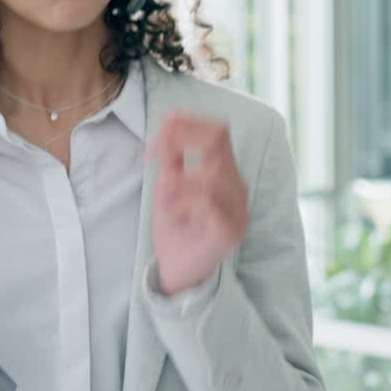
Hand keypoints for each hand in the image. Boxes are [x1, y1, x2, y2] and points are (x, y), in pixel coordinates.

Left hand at [148, 112, 248, 295]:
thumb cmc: (175, 229)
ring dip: (178, 176)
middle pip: (218, 142)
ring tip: (162, 193)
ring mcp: (238, 209)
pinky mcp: (230, 230)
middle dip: (179, 139)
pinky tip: (171, 210)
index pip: (218, 132)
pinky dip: (184, 199)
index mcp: (225, 174)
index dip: (188, 124)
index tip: (159, 129)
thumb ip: (170, 157)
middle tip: (151, 152)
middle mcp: (237, 188)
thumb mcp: (167, 187)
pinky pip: (209, 200)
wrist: (178, 271)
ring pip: (213, 171)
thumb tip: (170, 119)